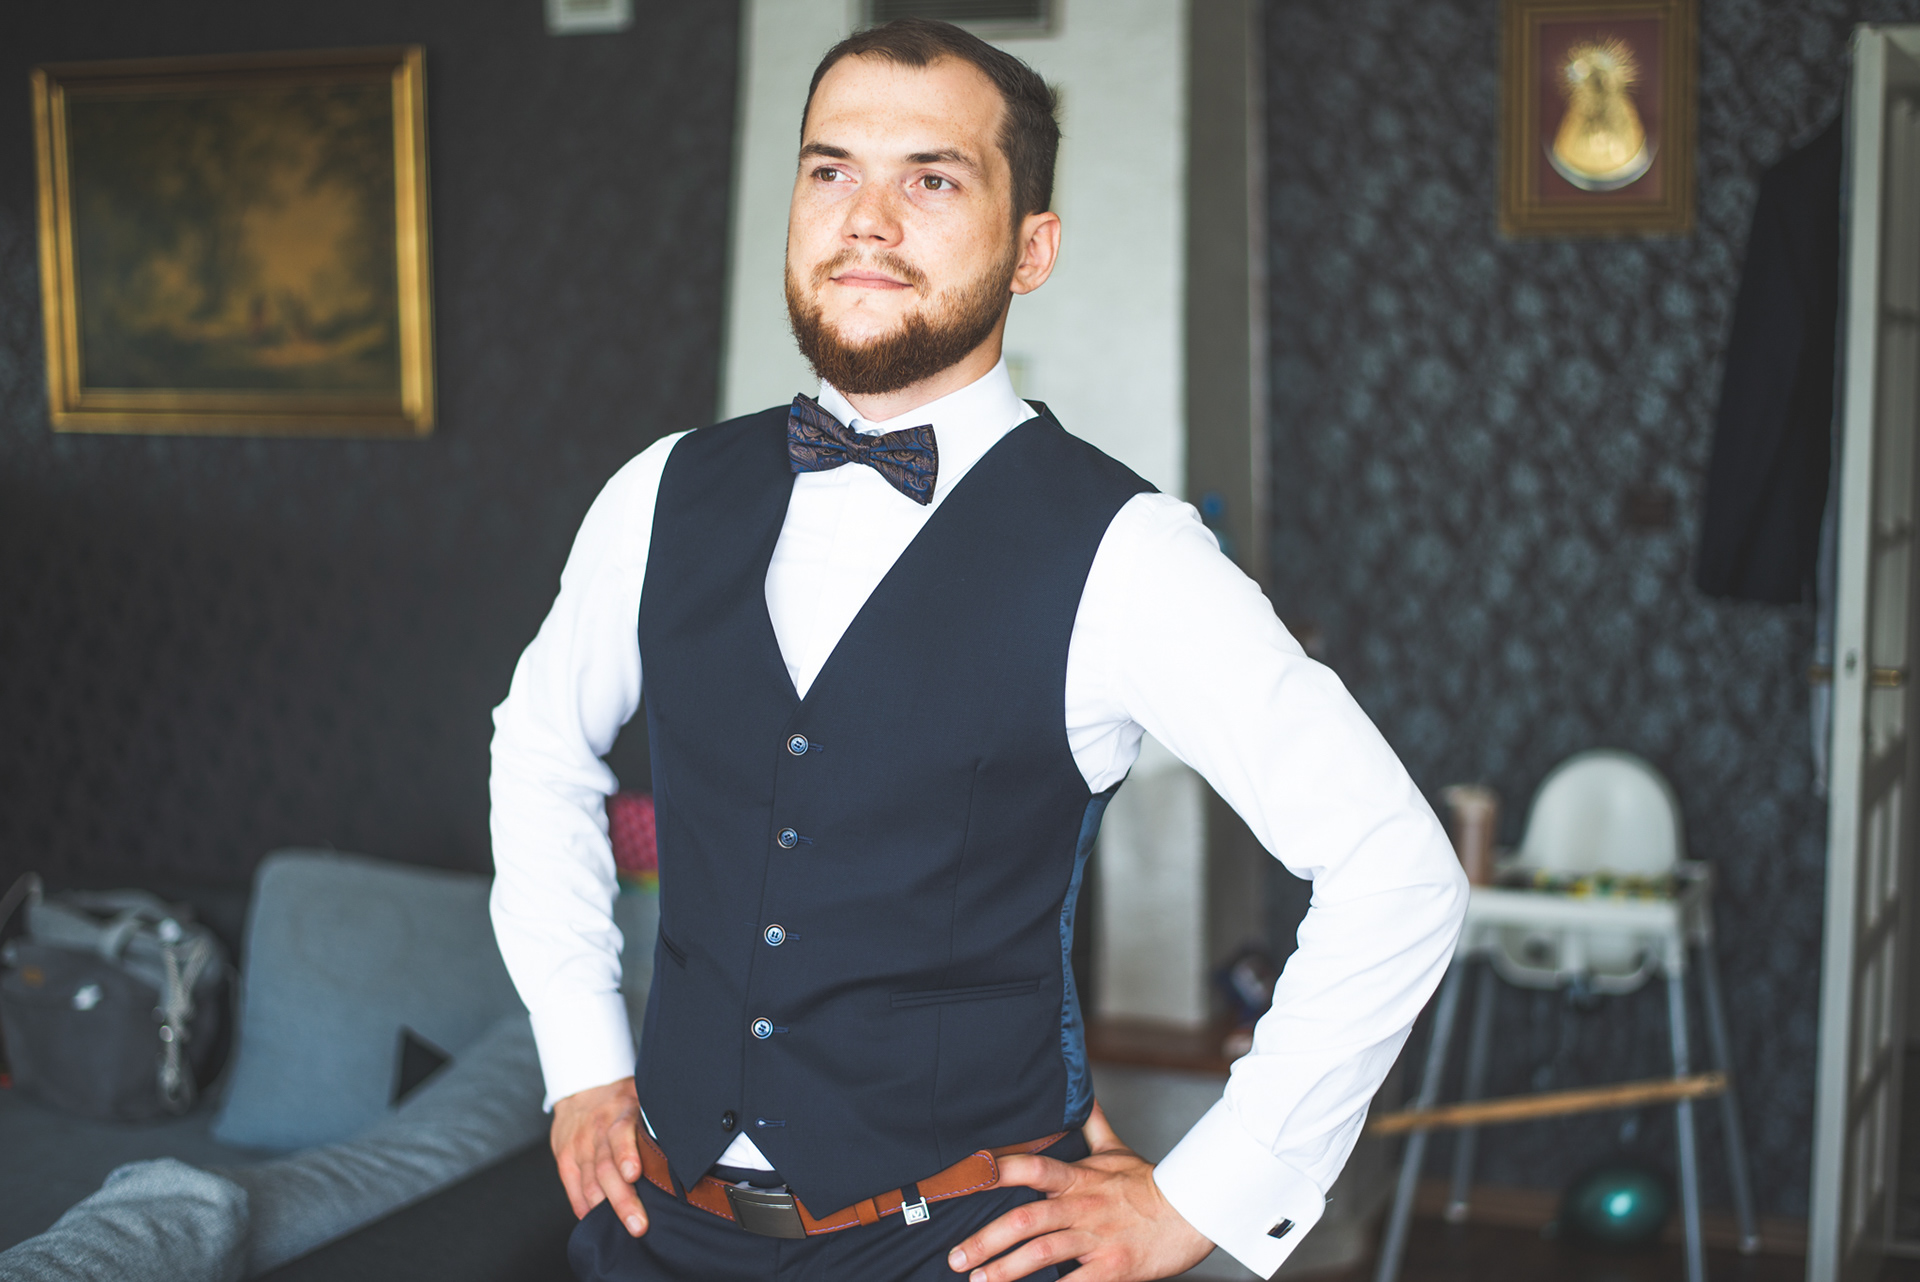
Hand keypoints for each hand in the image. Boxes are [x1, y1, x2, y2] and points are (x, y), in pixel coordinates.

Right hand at [551, 1076, 648, 1237]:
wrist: (583, 1086)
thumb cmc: (623, 1099)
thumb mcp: (643, 1097)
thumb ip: (658, 1119)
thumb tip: (692, 1143)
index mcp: (621, 1113)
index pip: (621, 1133)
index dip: (627, 1154)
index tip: (634, 1174)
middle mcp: (597, 1130)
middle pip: (606, 1168)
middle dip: (622, 1200)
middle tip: (638, 1224)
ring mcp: (579, 1145)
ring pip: (589, 1182)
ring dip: (603, 1208)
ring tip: (618, 1230)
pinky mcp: (565, 1157)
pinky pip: (572, 1186)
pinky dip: (583, 1205)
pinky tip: (594, 1220)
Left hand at [946, 1102, 1214, 1280]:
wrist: (1193, 1213)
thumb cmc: (1149, 1184)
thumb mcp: (1117, 1150)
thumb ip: (1093, 1125)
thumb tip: (1082, 1094)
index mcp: (1079, 1178)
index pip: (1032, 1167)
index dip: (997, 1171)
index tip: (965, 1180)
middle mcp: (1082, 1206)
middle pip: (1025, 1219)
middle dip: (986, 1239)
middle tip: (956, 1256)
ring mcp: (1096, 1238)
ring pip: (1042, 1253)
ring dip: (1005, 1269)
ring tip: (979, 1280)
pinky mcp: (1112, 1269)